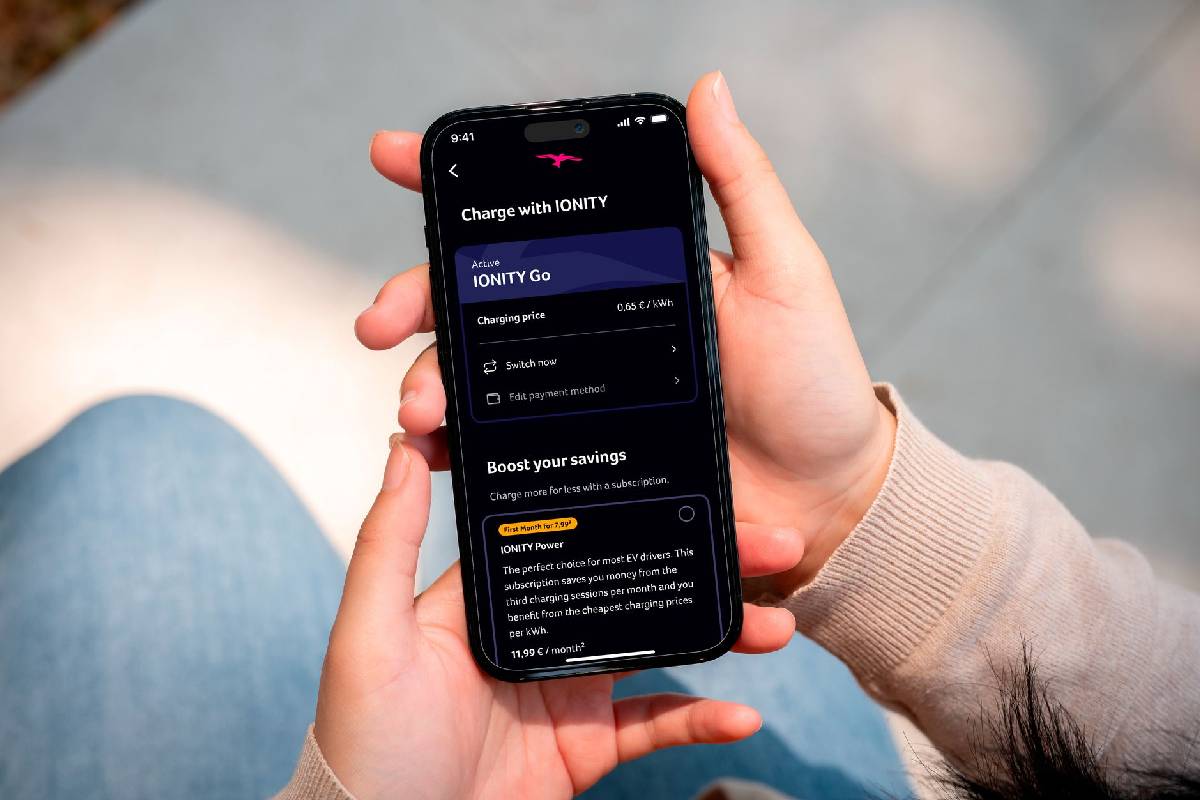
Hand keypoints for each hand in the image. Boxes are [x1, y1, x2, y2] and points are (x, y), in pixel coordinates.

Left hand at [313, 440, 780, 799]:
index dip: (638, 504)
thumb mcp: (369, 632)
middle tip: (772, 543)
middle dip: (704, 561)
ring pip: (659, 646)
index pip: (578, 531)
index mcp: (495, 594)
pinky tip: (743, 715)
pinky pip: (654, 725)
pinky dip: (701, 720)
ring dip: (720, 633)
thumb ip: (388, 541)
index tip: (694, 481)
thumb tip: (401, 445)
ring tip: (777, 623)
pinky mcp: (586, 746)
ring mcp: (567, 689)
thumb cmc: (361, 739)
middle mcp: (539, 631)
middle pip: (635, 582)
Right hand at [358, 71, 894, 600]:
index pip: (531, 217)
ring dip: (428, 382)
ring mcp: (579, 398)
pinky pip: (503, 451)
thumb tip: (709, 87)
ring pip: (477, 376)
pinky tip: (438, 456)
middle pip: (477, 299)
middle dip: (413, 300)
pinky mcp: (579, 460)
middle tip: (379, 322)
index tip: (394, 160)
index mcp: (626, 272)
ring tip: (418, 409)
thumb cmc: (814, 381)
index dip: (457, 187)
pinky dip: (459, 452)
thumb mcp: (784, 271)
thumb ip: (741, 185)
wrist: (828, 498)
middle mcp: (588, 330)